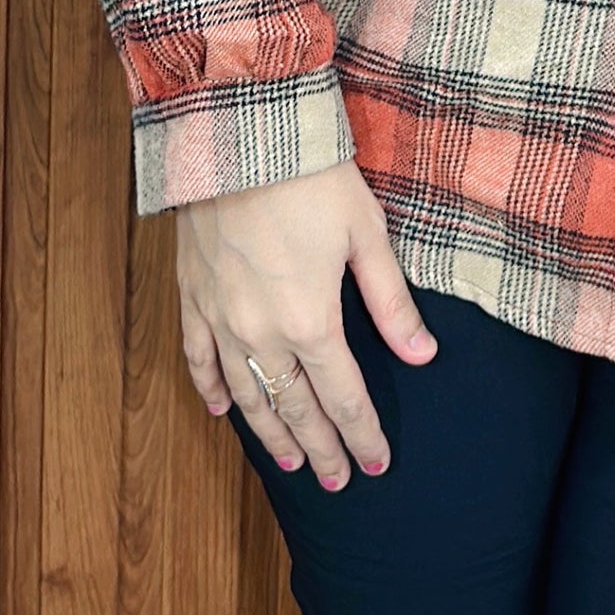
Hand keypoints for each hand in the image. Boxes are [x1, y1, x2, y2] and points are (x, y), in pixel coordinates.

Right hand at [176, 157, 435, 490]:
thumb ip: (392, 303)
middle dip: (319, 449)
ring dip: (269, 433)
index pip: (343, 399)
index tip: (377, 466)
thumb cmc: (311, 176)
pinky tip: (224, 411)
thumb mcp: (367, 235)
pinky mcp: (192, 295)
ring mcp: (220, 317)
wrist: (236, 132)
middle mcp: (261, 332)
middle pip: (294, 409)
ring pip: (246, 394)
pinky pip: (198, 357)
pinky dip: (212, 389)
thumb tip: (422, 355)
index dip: (362, 437)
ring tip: (290, 463)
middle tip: (336, 482)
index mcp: (311, 320)